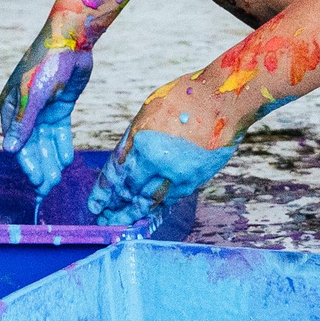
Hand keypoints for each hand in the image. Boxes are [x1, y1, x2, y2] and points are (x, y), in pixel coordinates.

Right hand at [0, 25, 92, 189]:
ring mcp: (43, 109)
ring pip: (46, 140)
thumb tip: (11, 150)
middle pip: (32, 144)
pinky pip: (59, 131)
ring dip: (51, 158)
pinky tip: (66, 159)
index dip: (27, 162)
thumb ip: (24, 123)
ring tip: (58, 177)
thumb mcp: (33, 95)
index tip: (36, 180)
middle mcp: (25, 110)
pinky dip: (62, 144)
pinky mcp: (60, 106)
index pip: (17, 141)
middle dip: (40, 164)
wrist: (72, 41)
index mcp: (11, 107)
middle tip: (49, 186)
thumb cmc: (46, 64)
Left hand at [87, 79, 241, 223]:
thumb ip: (134, 138)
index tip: (94, 206)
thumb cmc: (185, 97)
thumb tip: (123, 161)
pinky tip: (148, 212)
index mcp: (141, 139)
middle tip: (104, 220)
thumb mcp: (149, 110)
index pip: (116, 173)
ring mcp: (178, 172)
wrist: (225, 99)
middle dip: (115, 207)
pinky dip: (157, 206)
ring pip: (151, 200)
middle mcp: (157, 160)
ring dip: (134, 213)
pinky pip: (171, 198)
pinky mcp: (196, 178)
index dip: (103, 192)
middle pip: (130, 191)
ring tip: (121, 223)